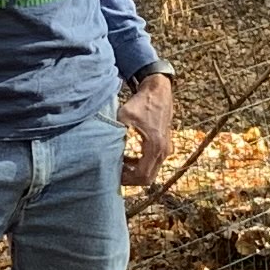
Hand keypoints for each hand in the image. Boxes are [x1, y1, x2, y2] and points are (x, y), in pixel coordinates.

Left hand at [118, 68, 175, 184]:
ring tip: (120, 165)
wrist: (158, 91)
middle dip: (131, 179)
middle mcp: (164, 151)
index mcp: (155, 146)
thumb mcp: (125, 116)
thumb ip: (116, 132)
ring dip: (136, 172)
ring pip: (151, 172)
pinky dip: (141, 165)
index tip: (114, 174)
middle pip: (148, 178)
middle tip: (116, 173)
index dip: (127, 179)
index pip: (142, 175)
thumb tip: (102, 148)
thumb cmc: (141, 103)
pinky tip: (128, 158)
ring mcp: (166, 149)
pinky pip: (154, 164)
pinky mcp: (165, 146)